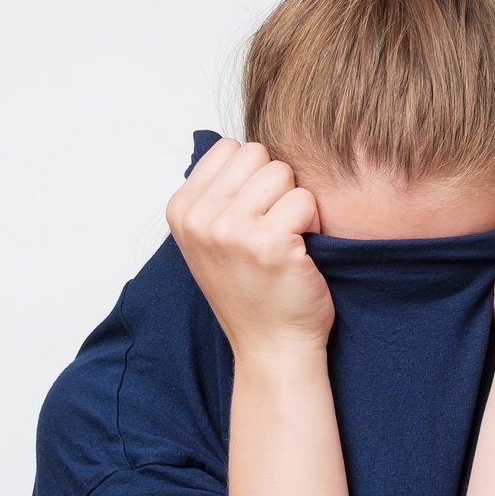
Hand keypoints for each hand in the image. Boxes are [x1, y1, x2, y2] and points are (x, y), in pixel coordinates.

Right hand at [166, 137, 332, 357]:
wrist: (271, 347)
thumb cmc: (252, 290)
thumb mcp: (211, 238)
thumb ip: (217, 193)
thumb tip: (240, 148)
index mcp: (181, 209)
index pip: (229, 148)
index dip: (253, 177)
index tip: (253, 215)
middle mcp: (199, 218)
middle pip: (257, 154)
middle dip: (275, 185)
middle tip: (274, 228)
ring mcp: (231, 230)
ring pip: (282, 172)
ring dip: (295, 203)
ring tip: (287, 240)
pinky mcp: (268, 243)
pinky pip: (305, 200)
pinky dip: (313, 223)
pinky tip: (300, 254)